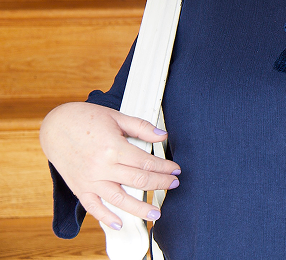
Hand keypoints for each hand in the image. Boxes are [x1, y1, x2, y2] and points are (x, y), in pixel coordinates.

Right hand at [39, 102, 180, 229]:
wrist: (55, 126)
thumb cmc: (85, 118)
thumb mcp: (116, 117)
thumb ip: (141, 127)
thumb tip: (162, 136)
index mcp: (113, 147)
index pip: (146, 162)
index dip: (164, 167)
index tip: (175, 169)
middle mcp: (102, 167)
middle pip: (138, 180)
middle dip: (160, 183)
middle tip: (173, 184)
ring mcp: (90, 179)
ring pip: (119, 199)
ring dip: (139, 208)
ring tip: (155, 213)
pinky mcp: (80, 187)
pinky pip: (93, 207)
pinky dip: (106, 217)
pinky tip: (119, 223)